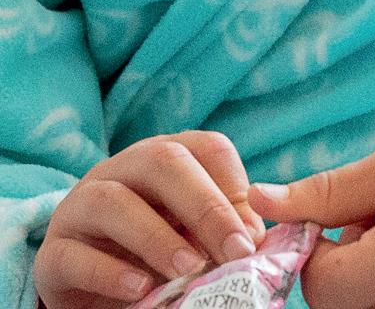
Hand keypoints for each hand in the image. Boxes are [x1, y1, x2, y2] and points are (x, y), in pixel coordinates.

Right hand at [34, 129, 266, 308]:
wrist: (91, 297)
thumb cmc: (151, 260)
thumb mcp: (190, 240)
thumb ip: (219, 231)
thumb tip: (253, 235)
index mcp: (161, 161)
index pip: (204, 146)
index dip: (233, 184)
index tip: (253, 234)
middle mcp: (120, 171)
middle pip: (161, 161)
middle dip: (204, 204)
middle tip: (235, 251)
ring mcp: (81, 206)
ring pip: (112, 200)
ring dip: (155, 235)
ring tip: (188, 270)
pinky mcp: (54, 253)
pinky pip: (75, 253)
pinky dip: (109, 272)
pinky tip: (140, 290)